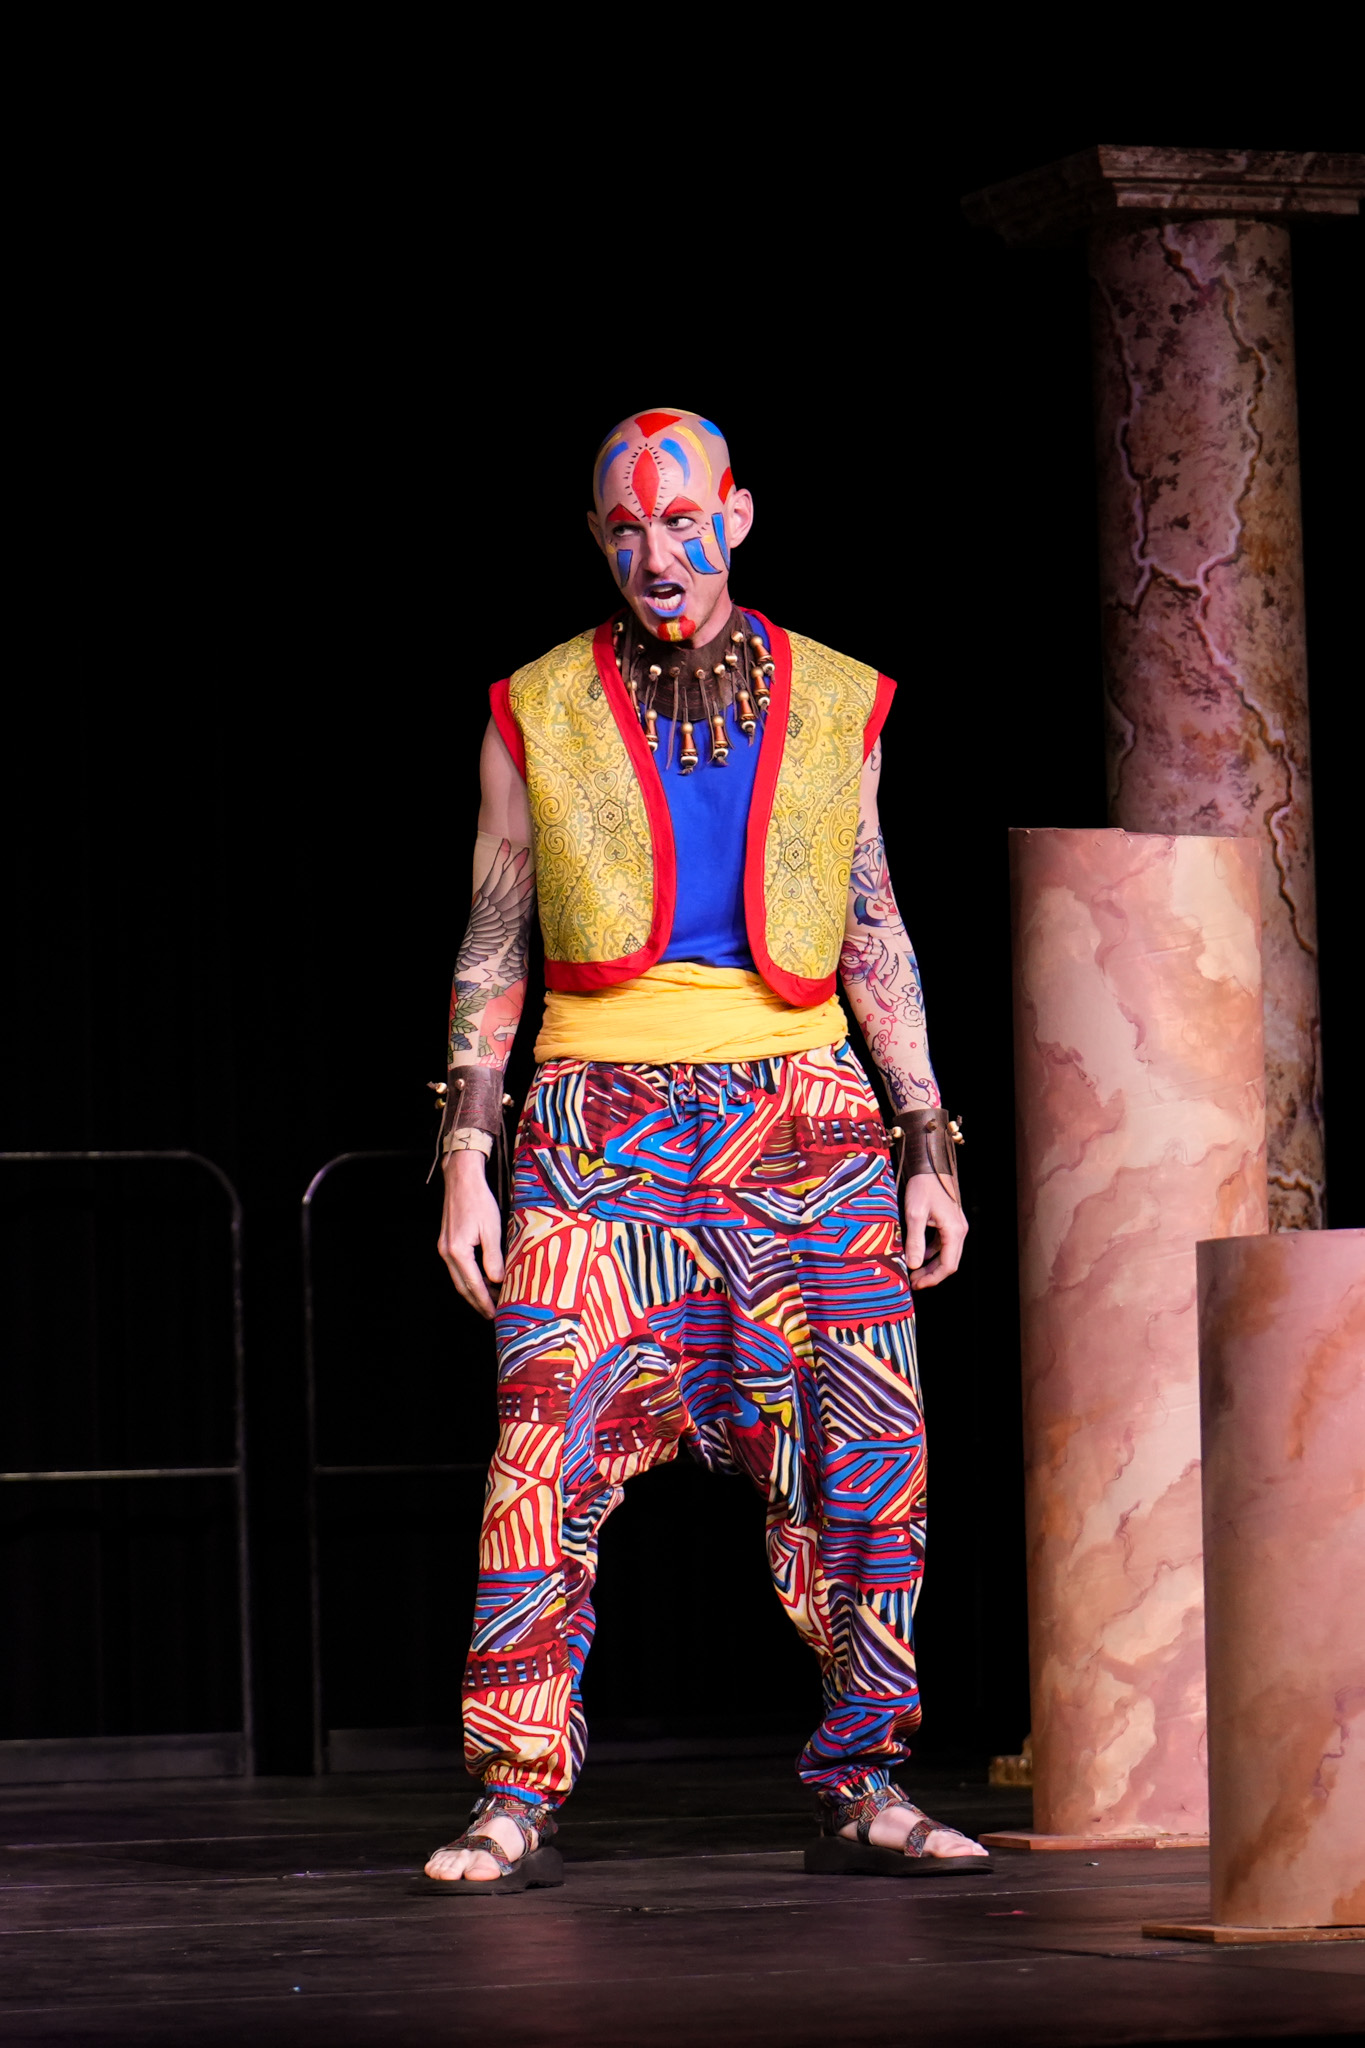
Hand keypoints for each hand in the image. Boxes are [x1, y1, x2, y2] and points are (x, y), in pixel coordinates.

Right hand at [438, 1149, 503, 1318]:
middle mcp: (446, 1252)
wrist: (462, 1180)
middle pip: (462, 1286)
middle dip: (477, 1302)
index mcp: (457, 1251)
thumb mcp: (492, 1229)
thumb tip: (497, 1281)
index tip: (495, 1314)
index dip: (484, 1302)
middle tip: (493, 1314)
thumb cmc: (478, 1200)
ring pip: (459, 1278)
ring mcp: (444, 1247)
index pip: (473, 1285)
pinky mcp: (447, 1242)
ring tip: (491, 1300)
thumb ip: (493, 1258)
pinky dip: (470, 1278)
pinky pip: (458, 1267)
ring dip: (474, 1291)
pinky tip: (483, 1280)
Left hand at [902, 1171, 966, 1290]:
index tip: (917, 1284)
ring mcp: (956, 1226)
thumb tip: (914, 1265)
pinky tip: (918, 1255)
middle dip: (932, 1275)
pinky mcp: (950, 1222)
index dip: (933, 1279)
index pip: (948, 1265)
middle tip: (913, 1282)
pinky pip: (943, 1244)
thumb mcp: (915, 1213)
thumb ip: (915, 1240)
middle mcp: (959, 1230)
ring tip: (914, 1272)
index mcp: (954, 1231)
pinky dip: (932, 1253)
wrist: (930, 1165)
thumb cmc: (923, 1186)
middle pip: (949, 1262)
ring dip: (931, 1265)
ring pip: (947, 1254)